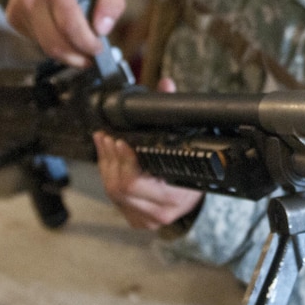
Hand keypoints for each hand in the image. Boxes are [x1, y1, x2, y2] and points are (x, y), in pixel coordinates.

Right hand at [5, 0, 125, 66]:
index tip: (99, 48)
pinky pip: (36, 41)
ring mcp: (19, 8)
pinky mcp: (14, 17)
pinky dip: (53, 44)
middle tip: (90, 56)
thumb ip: (112, 2)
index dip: (86, 44)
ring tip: (80, 48)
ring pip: (44, 47)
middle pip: (54, 44)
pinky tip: (62, 33)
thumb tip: (102, 29)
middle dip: (76, 57)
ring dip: (66, 55)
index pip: (69, 26)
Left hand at [94, 78, 203, 229]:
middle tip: (108, 138)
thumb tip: (166, 85)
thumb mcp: (189, 143)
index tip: (120, 140)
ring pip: (113, 193)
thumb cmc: (195, 170)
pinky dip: (108, 174)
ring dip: (106, 165)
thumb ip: (174, 114)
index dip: (124, 161)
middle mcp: (158, 212)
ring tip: (104, 141)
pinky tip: (107, 156)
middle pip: (119, 188)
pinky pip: (114, 197)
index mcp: (172, 198)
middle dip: (111, 160)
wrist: (199, 197)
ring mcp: (145, 219)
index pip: (136, 183)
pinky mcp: (135, 219)